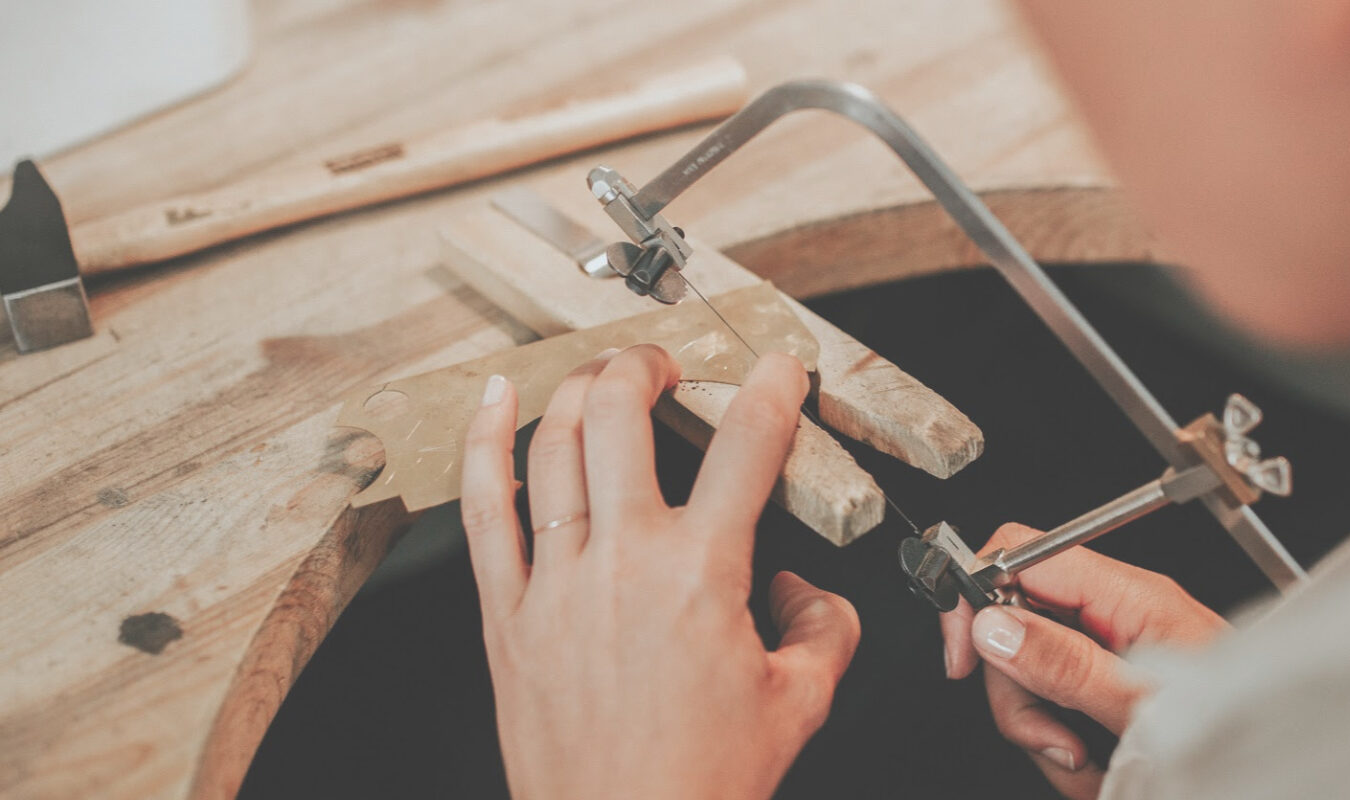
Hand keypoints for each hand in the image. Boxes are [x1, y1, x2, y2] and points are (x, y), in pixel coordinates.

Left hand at [460, 345, 860, 799]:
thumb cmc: (701, 782)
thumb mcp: (799, 703)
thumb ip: (825, 628)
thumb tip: (807, 591)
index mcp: (702, 574)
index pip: (746, 447)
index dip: (770, 390)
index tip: (778, 368)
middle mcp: (624, 560)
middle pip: (624, 416)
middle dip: (648, 366)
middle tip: (666, 367)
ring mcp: (556, 581)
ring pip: (555, 446)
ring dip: (581, 389)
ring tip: (603, 376)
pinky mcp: (507, 613)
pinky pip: (485, 509)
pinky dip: (484, 444)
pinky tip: (495, 401)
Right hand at [940, 524, 1227, 798]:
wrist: (1277, 777)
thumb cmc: (1237, 731)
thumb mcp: (1141, 705)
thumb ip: (1066, 663)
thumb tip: (994, 624)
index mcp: (1127, 594)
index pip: (1022, 553)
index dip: (978, 594)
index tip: (963, 650)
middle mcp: (1116, 613)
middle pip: (1015, 627)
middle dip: (1019, 694)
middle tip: (1052, 738)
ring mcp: (1111, 651)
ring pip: (1029, 676)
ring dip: (1043, 733)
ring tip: (1087, 767)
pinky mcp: (1109, 687)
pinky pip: (1054, 708)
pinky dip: (1063, 749)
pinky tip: (1095, 769)